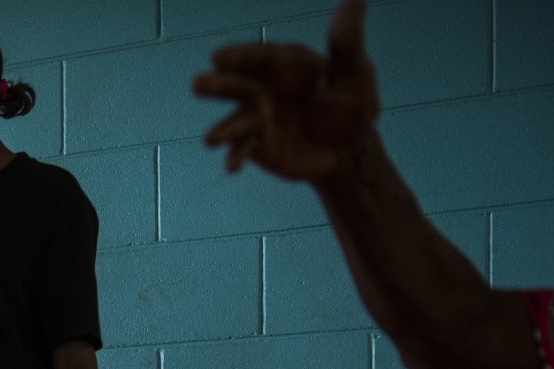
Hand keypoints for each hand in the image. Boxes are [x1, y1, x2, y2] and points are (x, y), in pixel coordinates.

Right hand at [192, 0, 378, 180]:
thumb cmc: (351, 105)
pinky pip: (243, 149)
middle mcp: (265, 88)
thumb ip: (346, 43)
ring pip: (236, 120)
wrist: (347, 148)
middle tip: (198, 85)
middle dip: (219, 86)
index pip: (262, 58)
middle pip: (239, 85)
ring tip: (210, 140)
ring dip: (222, 129)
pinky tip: (231, 167)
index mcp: (286, 65)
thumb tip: (355, 0)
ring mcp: (257, 117)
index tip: (219, 58)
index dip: (241, 57)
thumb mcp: (355, 74)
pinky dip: (235, 157)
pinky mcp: (256, 144)